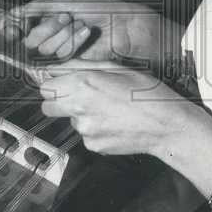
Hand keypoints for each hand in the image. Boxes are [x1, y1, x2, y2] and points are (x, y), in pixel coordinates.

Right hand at [3, 0, 167, 65]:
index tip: (11, 29)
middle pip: (29, 41)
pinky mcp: (71, 63)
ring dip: (62, 34)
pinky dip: (72, 42)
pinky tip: (84, 32)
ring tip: (78, 24)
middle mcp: (50, 37)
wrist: (123, 24)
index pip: (18, 27)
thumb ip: (35, 8)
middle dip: (46, 28)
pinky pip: (60, 56)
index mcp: (45, 19)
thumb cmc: (100, 9)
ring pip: (44, 50)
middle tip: (64, 18)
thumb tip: (12, 13)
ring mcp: (60, 51)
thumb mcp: (64, 2)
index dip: (12, 28)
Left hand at [38, 67, 189, 156]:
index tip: (61, 83)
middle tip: (78, 96)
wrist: (166, 125)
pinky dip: (94, 128)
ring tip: (108, 108)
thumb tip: (59, 68)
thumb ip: (83, 66)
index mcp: (83, 85)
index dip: (53, 84)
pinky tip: (113, 122)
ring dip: (81, 114)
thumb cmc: (147, 93)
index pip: (45, 87)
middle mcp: (80, 109)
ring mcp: (85, 130)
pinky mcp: (93, 145)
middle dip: (57, 100)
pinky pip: (85, 134)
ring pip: (70, 120)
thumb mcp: (117, 68)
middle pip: (48, 107)